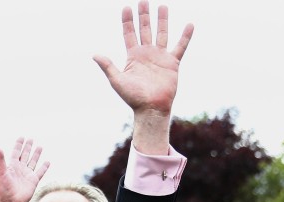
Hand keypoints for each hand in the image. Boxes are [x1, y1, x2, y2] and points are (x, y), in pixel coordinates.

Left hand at [0, 137, 49, 201]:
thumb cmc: (4, 189)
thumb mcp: (1, 173)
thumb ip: (0, 159)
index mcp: (12, 166)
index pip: (15, 152)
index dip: (19, 145)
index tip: (22, 137)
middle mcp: (20, 169)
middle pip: (24, 155)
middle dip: (27, 147)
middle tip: (30, 139)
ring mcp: (27, 175)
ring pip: (33, 162)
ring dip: (36, 154)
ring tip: (40, 147)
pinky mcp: (34, 181)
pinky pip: (40, 172)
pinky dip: (44, 167)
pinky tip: (47, 162)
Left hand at [94, 2, 192, 152]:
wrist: (151, 109)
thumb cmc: (133, 98)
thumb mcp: (117, 81)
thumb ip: (108, 66)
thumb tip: (95, 55)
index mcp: (133, 56)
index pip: (129, 34)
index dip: (128, 21)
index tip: (126, 7)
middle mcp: (146, 54)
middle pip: (145, 29)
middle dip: (144, 15)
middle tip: (143, 0)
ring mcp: (160, 57)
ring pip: (162, 33)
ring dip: (162, 20)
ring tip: (163, 6)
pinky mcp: (172, 63)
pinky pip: (180, 47)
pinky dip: (185, 36)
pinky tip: (189, 24)